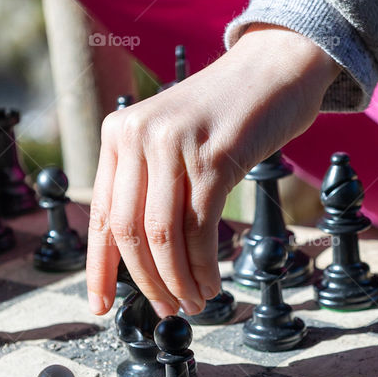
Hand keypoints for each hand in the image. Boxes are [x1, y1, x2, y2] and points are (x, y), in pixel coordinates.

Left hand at [87, 25, 339, 316]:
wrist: (277, 65)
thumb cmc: (230, 112)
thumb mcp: (174, 139)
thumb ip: (151, 182)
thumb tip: (142, 258)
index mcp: (118, 132)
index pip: (101, 214)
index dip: (100, 268)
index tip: (102, 306)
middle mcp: (138, 135)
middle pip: (129, 232)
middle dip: (147, 284)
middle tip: (167, 311)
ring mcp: (175, 144)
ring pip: (162, 236)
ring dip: (177, 282)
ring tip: (193, 303)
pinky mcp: (214, 156)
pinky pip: (200, 230)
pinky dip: (203, 268)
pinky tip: (212, 283)